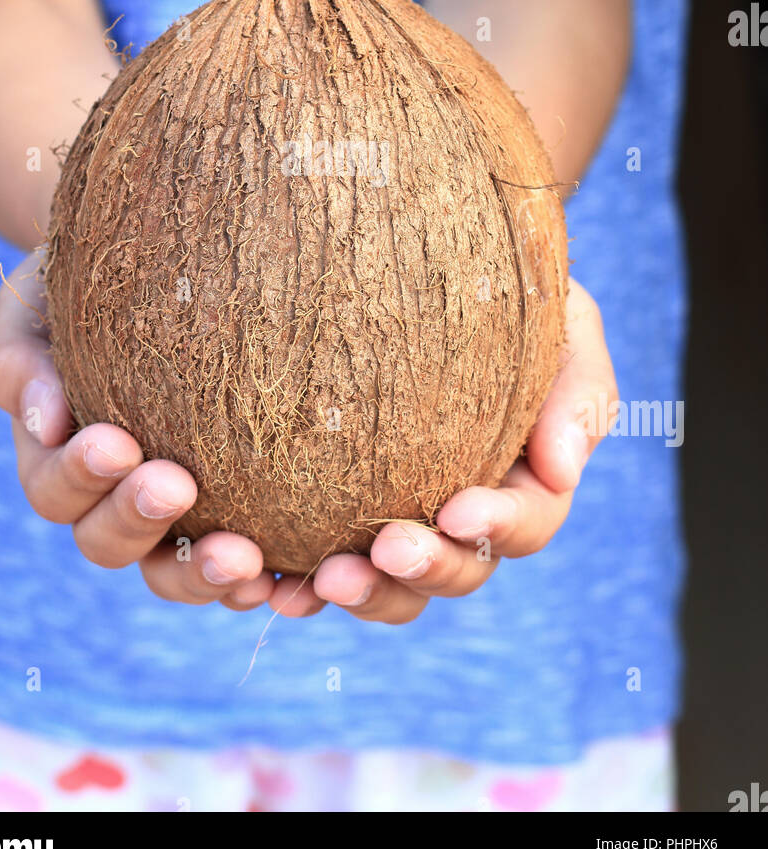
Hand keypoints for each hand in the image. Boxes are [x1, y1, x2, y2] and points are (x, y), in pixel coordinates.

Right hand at [0, 253, 274, 610]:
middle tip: (176, 485)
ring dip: (201, 574)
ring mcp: (176, 519)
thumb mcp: (41, 300)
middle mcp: (113, 499)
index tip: (116, 442)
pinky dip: (259, 583)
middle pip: (108, 542)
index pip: (56, 487)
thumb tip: (43, 417)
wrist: (172, 259)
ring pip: (173, 573)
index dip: (79, 476)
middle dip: (137, 521)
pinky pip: (242, 570)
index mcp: (61, 455)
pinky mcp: (237, 520)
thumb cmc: (95, 279)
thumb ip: (24, 356)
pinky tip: (290, 578)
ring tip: (243, 558)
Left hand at [270, 278, 615, 622]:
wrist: (418, 255)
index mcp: (524, 479)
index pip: (525, 520)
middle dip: (426, 569)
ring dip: (364, 594)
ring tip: (323, 582)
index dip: (497, 526)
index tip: (457, 509)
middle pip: (458, 570)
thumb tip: (563, 469)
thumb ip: (578, 387)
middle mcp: (461, 513)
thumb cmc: (505, 287)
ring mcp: (398, 517)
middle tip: (385, 551)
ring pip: (392, 587)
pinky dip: (300, 585)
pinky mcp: (334, 512)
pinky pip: (317, 565)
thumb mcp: (563, 319)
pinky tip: (270, 585)